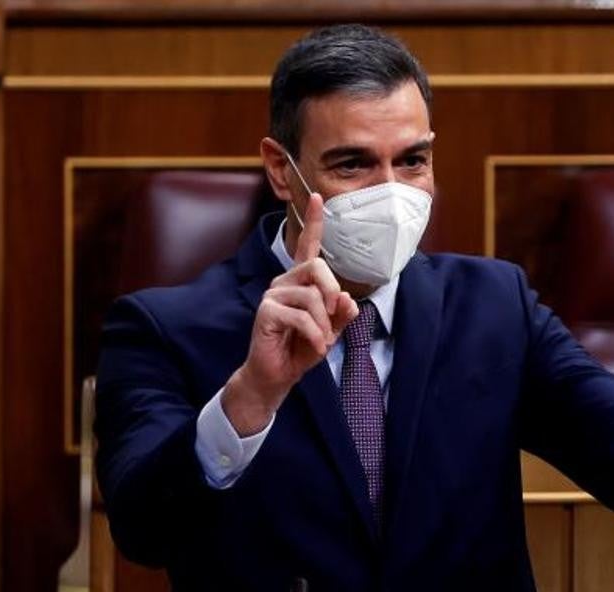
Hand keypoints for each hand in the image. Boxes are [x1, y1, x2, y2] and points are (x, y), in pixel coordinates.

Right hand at [223, 193, 357, 435]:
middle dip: (332, 293)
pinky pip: (301, 317)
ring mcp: (272, 294)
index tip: (316, 196)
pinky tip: (316, 347)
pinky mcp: (265, 311)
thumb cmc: (302, 347)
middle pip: (317, 268)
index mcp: (301, 281)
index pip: (307, 245)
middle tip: (333, 319)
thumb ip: (342, 313)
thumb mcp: (331, 329)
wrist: (277, 374)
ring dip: (324, 324)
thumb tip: (347, 298)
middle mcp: (284, 281)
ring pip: (312, 296)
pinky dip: (315, 334)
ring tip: (321, 339)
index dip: (313, 221)